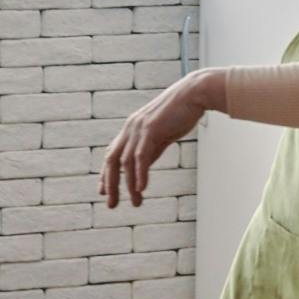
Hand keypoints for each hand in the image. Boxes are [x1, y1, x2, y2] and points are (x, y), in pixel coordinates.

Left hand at [103, 71, 217, 207]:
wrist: (194, 94)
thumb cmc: (181, 112)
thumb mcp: (162, 134)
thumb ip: (151, 148)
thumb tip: (142, 165)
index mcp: (132, 129)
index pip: (112, 155)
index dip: (106, 175)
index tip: (103, 192)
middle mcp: (130, 129)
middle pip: (112, 161)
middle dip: (110, 184)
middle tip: (111, 205)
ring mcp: (139, 129)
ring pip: (126, 162)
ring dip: (128, 185)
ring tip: (135, 202)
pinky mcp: (151, 129)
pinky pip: (141, 156)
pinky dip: (140, 174)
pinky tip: (141, 189)